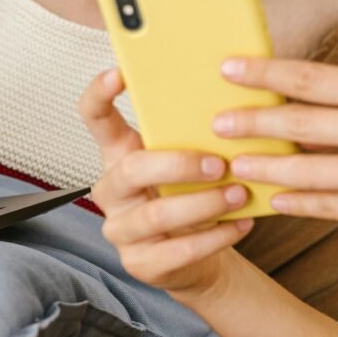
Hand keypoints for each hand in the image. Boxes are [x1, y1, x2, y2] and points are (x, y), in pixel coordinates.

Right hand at [79, 69, 253, 300]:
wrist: (199, 254)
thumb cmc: (193, 195)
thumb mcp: (191, 161)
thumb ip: (196, 136)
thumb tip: (235, 104)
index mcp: (121, 154)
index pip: (95, 119)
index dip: (100, 95)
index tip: (119, 73)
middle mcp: (113, 190)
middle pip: (132, 169)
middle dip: (178, 165)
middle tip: (219, 163)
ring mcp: (122, 229)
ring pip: (157, 214)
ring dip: (204, 204)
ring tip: (239, 194)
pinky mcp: (141, 263)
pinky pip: (179, 249)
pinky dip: (216, 236)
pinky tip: (242, 224)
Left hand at [214, 56, 337, 243]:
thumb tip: (287, 99)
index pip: (310, 77)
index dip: (264, 73)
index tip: (227, 68)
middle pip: (297, 124)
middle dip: (250, 123)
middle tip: (218, 122)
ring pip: (302, 171)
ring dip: (262, 168)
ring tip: (235, 164)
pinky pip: (322, 205)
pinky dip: (292, 201)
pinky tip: (272, 198)